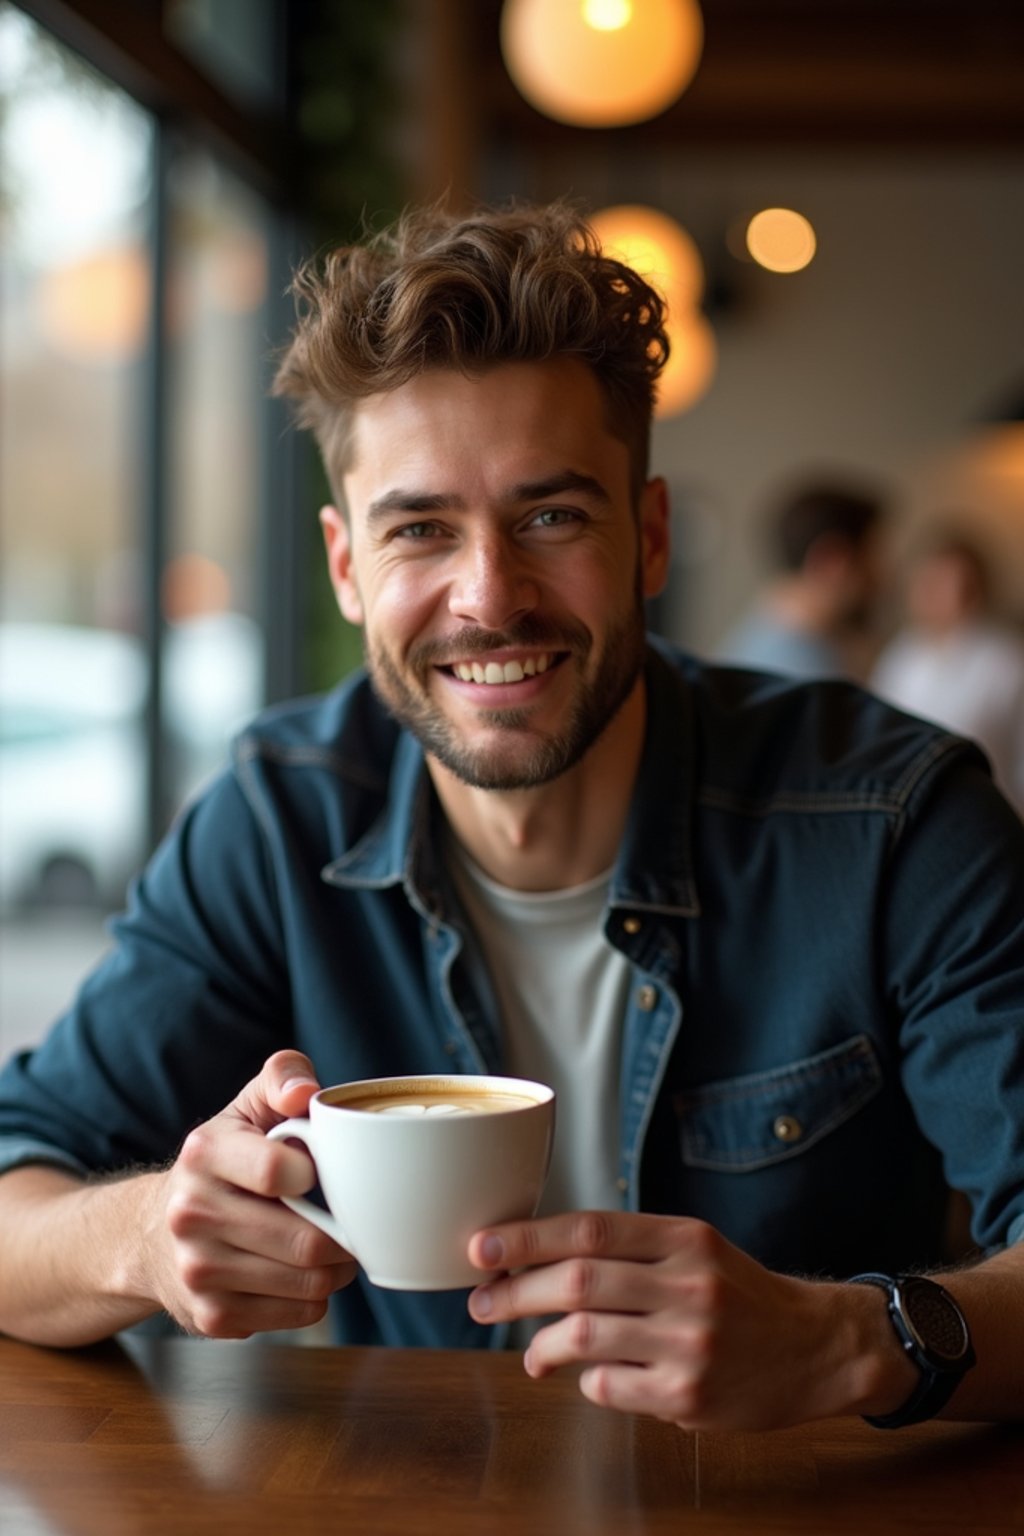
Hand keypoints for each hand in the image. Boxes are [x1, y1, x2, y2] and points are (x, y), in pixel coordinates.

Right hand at [141, 1050, 357, 1338]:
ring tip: (332, 1247)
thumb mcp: (246, 1108)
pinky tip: (300, 1274)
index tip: (321, 1174)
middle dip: (345, 1235)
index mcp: (204, 1153)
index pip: (276, 1171)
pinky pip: (298, 1315)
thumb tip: (306, 1093)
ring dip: (337, 1269)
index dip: (317, 1176)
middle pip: (306, 1242)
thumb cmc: (224, 1164)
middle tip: (352, 1223)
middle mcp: (191, 1213)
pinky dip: (314, 1297)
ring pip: (309, 1283)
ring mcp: (198, 1271)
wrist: (152, 1234)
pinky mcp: (211, 1317)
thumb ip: (282, 1076)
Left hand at [467, 1212, 879, 1430]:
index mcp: (684, 1238)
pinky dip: (586, 1380)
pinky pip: (607, 1386)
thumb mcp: (696, 1249)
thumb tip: (538, 1258)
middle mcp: (687, 1286)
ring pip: (583, 1337)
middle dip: (514, 1292)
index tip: (481, 1246)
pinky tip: (591, 1375)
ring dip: (539, 1344)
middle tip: (482, 1302)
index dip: (526, 1237)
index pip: (589, 1228)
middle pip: (577, 1282)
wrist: (815, 1348)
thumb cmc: (740, 1294)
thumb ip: (629, 1249)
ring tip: (530, 1352)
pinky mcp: (686, 1396)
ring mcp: (688, 1344)